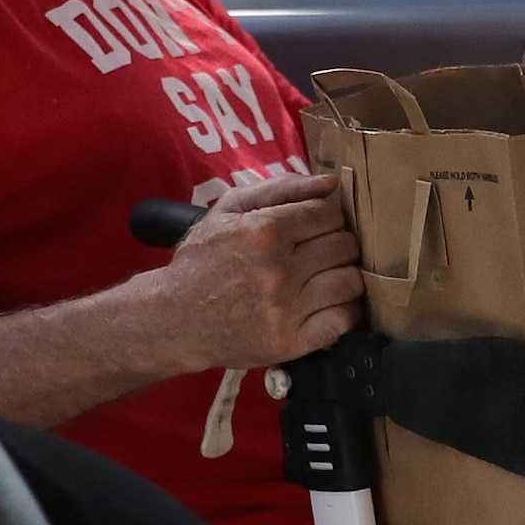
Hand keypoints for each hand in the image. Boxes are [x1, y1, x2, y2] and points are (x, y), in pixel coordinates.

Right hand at [139, 171, 360, 370]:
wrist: (173, 319)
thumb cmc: (202, 260)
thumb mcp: (229, 209)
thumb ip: (281, 188)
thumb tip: (331, 182)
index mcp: (264, 231)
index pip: (330, 214)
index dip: (330, 217)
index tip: (319, 226)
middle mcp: (278, 269)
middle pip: (345, 246)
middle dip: (338, 244)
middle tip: (322, 252)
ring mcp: (285, 309)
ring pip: (350, 281)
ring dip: (344, 276)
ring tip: (326, 277)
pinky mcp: (290, 342)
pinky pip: (343, 320)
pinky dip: (344, 311)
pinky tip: (328, 305)